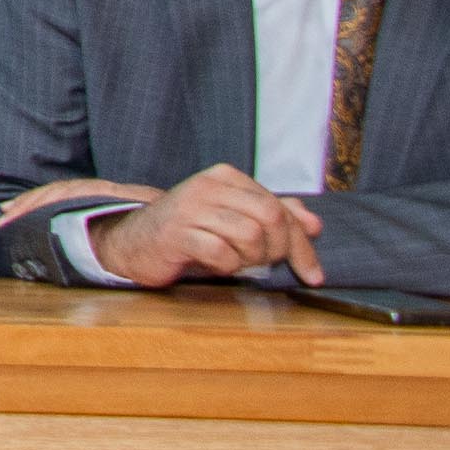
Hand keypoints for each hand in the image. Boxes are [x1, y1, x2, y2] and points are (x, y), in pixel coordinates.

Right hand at [68, 164, 323, 287]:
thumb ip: (273, 215)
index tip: (313, 273)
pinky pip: (221, 254)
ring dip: (250, 259)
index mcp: (225, 176)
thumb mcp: (234, 217)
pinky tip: (215, 264)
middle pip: (270, 218)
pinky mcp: (175, 233)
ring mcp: (189, 208)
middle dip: (278, 250)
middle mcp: (207, 186)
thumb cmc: (190, 230)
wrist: (135, 241)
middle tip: (265, 263)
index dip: (301, 244)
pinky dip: (227, 266)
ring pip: (250, 237)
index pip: (279, 208)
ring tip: (236, 261)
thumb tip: (314, 224)